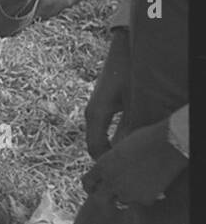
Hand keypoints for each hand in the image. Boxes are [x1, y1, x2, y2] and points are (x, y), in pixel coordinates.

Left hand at [81, 119, 185, 207]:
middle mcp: (110, 181)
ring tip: (137, 185)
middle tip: (111, 197)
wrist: (168, 144)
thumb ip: (111, 161)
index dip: (91, 186)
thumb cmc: (146, 138)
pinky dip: (144, 197)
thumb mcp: (121, 148)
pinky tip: (152, 186)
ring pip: (121, 201)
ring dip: (126, 196)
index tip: (95, 188)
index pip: (87, 182)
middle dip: (104, 198)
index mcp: (102, 166)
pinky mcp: (144, 199)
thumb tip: (110, 171)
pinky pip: (141, 202)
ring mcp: (127, 192)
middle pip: (99, 199)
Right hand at [84, 28, 130, 158]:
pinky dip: (113, 137)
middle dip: (109, 159)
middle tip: (126, 170)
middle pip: (97, 145)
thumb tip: (126, 151)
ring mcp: (95, 109)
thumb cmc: (127, 73)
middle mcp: (91, 114)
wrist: (121, 49)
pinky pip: (104, 128)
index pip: (95, 149)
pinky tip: (128, 139)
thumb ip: (128, 128)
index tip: (121, 174)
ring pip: (101, 137)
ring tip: (128, 157)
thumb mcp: (132, 102)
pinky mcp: (102, 105)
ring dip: (112, 148)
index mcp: (96, 114)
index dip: (106, 165)